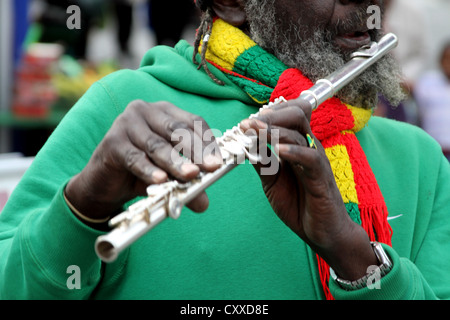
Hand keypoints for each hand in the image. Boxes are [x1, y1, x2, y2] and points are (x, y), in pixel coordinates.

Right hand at [65, 100, 222, 221]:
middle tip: (210, 169)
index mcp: (166, 112)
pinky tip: (160, 180)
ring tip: (190, 176)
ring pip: (157, 145)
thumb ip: (186, 183)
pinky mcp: (112, 141)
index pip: (193, 122)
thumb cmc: (141, 173)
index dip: (208, 142)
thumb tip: (204, 203)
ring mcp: (127, 123)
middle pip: (177, 130)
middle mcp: (146, 111)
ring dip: (175, 162)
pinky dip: (148, 170)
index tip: (219, 163)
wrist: (105, 183)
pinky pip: (134, 158)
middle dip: (196, 151)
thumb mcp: (168, 176)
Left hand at [240, 98, 377, 279]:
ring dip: (274, 131)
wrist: (322, 232)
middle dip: (270, 115)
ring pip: (298, 134)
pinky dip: (293, 152)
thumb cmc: (298, 202)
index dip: (267, 113)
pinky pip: (311, 159)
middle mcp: (308, 147)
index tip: (246, 121)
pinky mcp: (321, 178)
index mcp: (297, 144)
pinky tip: (278, 150)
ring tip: (254, 130)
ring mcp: (316, 160)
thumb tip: (244, 145)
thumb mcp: (271, 180)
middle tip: (248, 123)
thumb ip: (261, 161)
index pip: (288, 115)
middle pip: (296, 115)